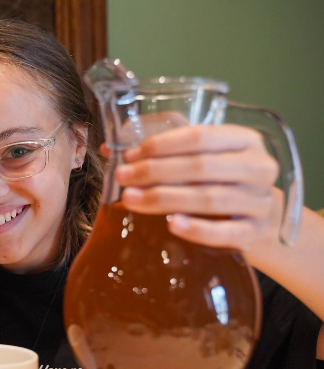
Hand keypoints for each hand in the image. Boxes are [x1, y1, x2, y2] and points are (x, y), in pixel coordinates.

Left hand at [113, 124, 279, 250]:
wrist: (258, 217)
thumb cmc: (220, 179)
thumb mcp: (201, 156)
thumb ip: (162, 148)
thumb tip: (109, 148)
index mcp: (245, 140)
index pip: (199, 136)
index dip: (161, 145)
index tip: (129, 155)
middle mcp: (259, 167)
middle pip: (201, 167)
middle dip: (155, 172)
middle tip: (122, 178)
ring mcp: (259, 202)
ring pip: (209, 199)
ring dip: (165, 199)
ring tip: (130, 199)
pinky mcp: (254, 232)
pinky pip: (225, 232)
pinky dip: (197, 230)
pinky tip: (172, 225)